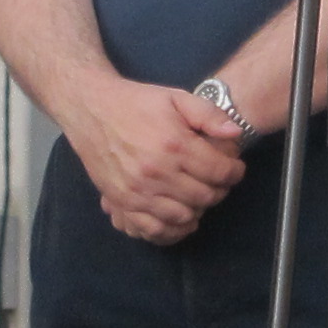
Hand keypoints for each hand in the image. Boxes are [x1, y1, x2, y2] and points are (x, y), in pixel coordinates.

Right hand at [68, 77, 245, 245]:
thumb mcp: (176, 98)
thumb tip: (235, 135)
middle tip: (218, 180)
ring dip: (198, 208)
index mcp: (174, 145)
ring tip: (199, 194)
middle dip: (220, 189)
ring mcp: (137, 192)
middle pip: (205, 196)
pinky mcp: (122, 203)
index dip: (235, 172)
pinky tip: (180, 217)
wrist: (91, 110)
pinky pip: (152, 230)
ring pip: (183, 216)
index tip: (235, 168)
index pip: (219, 172)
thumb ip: (209, 115)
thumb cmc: (137, 103)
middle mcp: (156, 172)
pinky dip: (172, 230)